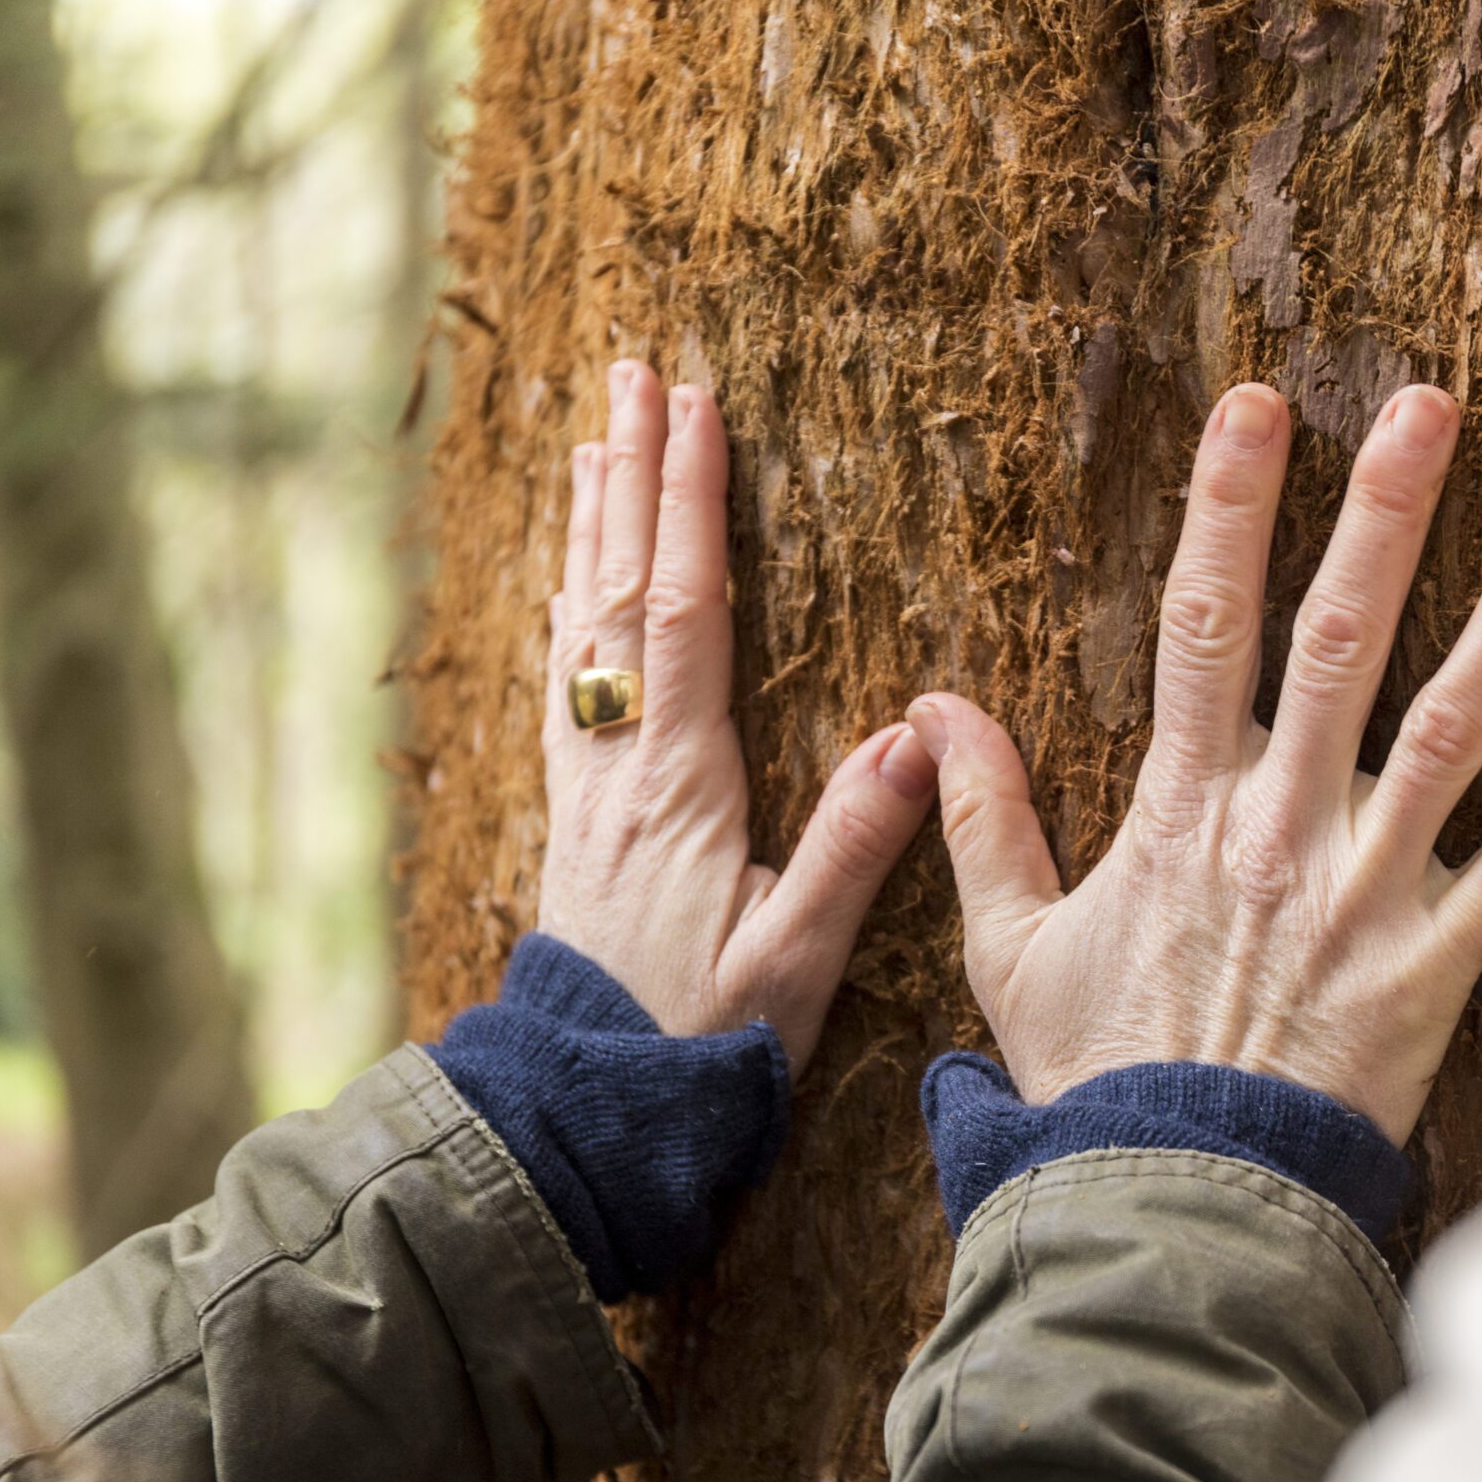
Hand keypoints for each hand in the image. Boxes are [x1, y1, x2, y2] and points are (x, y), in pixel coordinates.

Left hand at [539, 360, 936, 1071]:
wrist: (594, 1106)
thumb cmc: (707, 1040)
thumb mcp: (798, 956)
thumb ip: (855, 847)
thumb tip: (916, 737)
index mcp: (680, 784)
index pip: (685, 614)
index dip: (691, 506)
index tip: (695, 409)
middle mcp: (620, 765)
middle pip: (621, 591)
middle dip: (631, 477)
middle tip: (634, 375)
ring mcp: (588, 784)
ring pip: (581, 625)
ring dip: (592, 527)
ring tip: (592, 440)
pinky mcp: (577, 813)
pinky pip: (566, 680)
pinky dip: (569, 608)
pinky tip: (571, 583)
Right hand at [907, 383, 1481, 1143]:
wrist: (1175, 1204)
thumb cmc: (1097, 1077)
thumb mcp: (1011, 948)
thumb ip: (981, 820)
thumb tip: (935, 707)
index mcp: (1182, 812)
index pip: (1200, 627)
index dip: (1225, 511)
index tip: (1250, 408)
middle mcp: (1282, 830)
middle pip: (1338, 645)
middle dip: (1379, 517)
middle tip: (1426, 406)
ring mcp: (1368, 894)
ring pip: (1448, 733)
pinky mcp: (1437, 968)